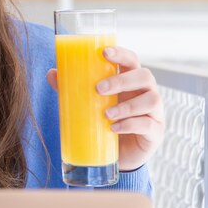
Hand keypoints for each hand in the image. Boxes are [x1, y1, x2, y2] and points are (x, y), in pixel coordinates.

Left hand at [46, 46, 164, 171]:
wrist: (116, 155)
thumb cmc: (104, 121)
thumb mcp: (87, 103)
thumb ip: (71, 88)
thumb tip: (51, 73)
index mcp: (130, 81)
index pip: (131, 60)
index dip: (121, 53)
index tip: (103, 52)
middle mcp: (146, 92)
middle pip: (145, 76)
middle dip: (122, 80)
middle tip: (98, 89)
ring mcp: (154, 113)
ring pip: (152, 100)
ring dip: (127, 106)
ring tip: (106, 114)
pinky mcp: (155, 133)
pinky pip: (149, 125)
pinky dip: (130, 125)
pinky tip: (113, 128)